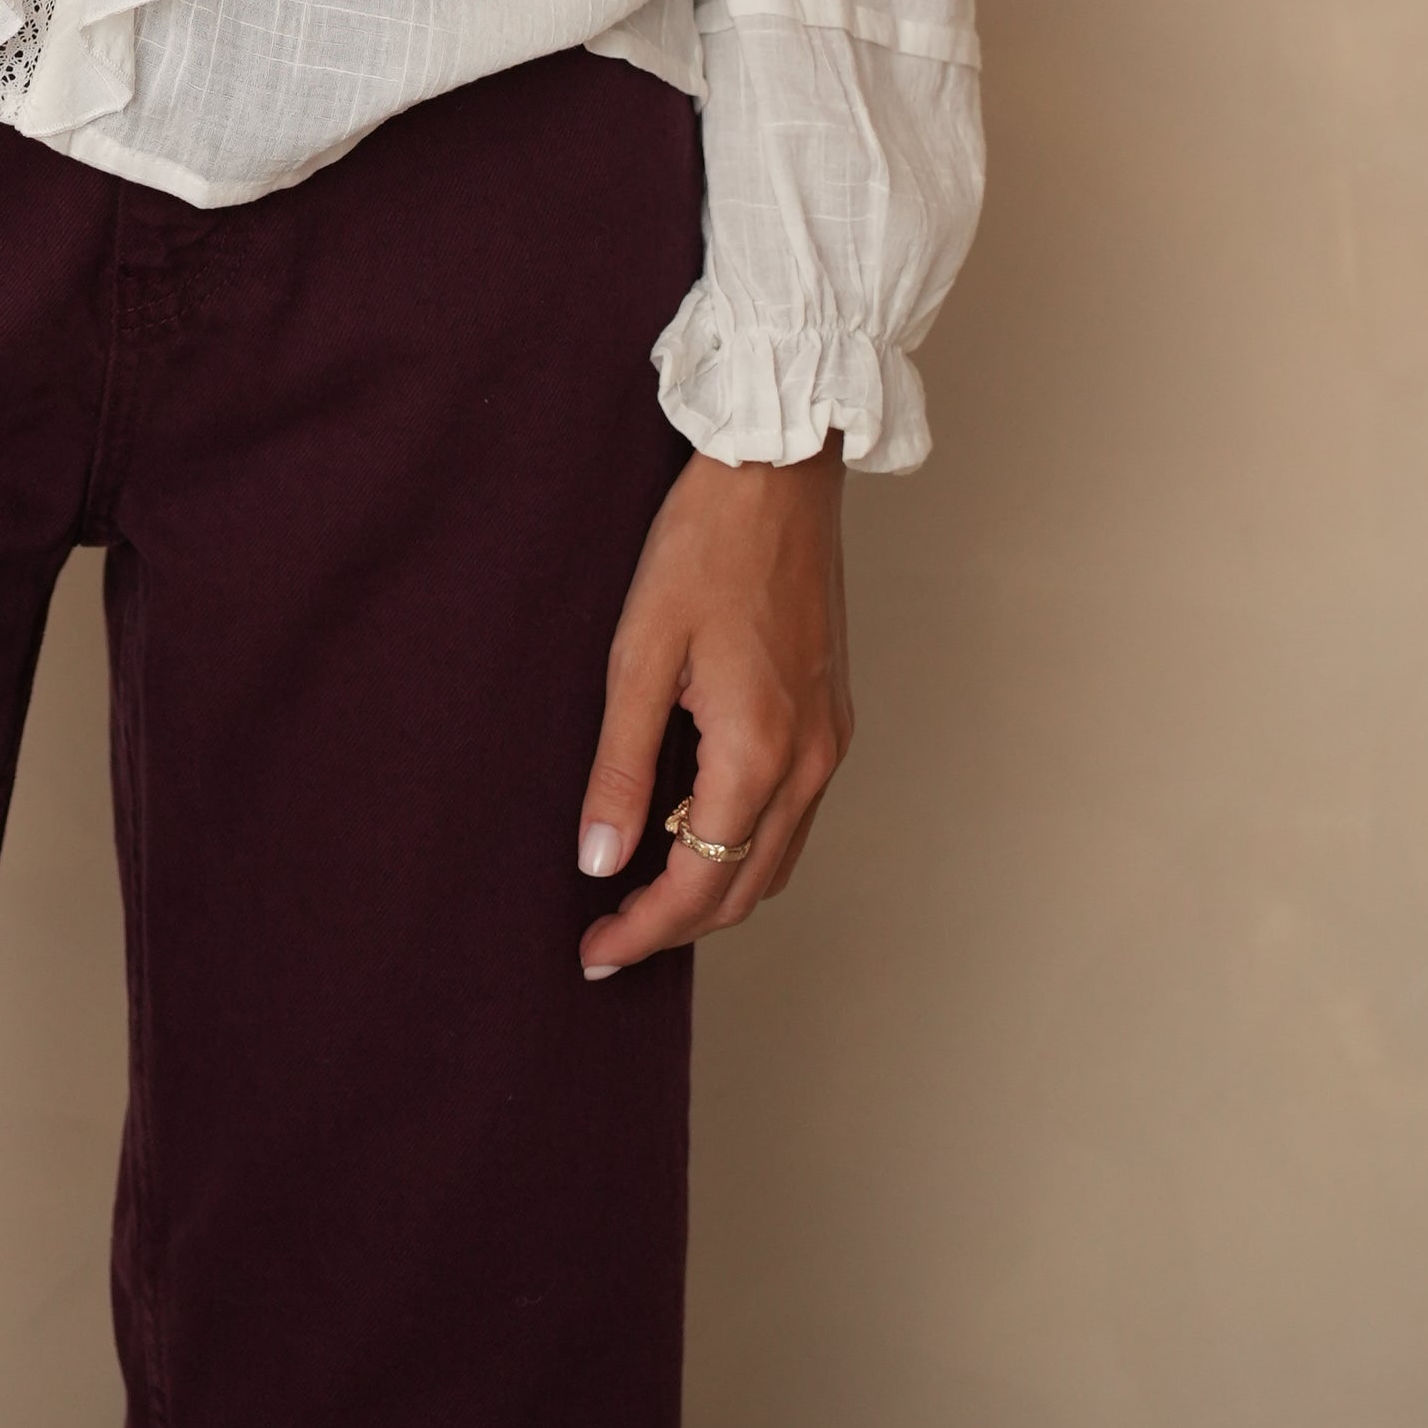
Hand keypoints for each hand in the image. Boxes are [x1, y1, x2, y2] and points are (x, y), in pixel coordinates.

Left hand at [575, 438, 851, 973]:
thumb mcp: (638, 654)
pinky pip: (793, 815)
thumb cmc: (703, 547)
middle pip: (744, 888)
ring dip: (714, 888)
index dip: (643, 929)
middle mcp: (808, 762)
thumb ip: (620, 766)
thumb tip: (599, 859)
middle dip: (676, 924)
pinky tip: (697, 826)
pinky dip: (746, 844)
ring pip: (775, 859)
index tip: (594, 954)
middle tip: (608, 933)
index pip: (699, 882)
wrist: (777, 473)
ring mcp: (830, 742)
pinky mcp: (833, 719)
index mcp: (758, 751)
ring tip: (643, 889)